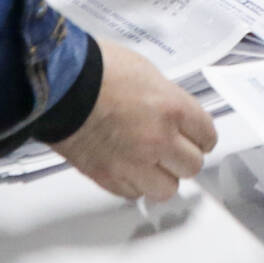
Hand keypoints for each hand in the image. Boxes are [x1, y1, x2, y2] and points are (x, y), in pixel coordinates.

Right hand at [52, 40, 218, 201]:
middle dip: (183, 157)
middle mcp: (159, 140)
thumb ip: (166, 99)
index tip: (196, 137)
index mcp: (173, 108)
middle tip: (172, 149)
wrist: (57, 85)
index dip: (201, 136)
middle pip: (192, 165)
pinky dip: (134, 183)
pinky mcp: (108, 178)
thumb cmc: (96, 69)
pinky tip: (127, 168)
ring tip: (150, 164)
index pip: (207, 136)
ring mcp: (134, 163)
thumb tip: (171, 116)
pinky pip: (135, 193)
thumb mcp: (145, 72)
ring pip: (167, 188)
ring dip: (162, 176)